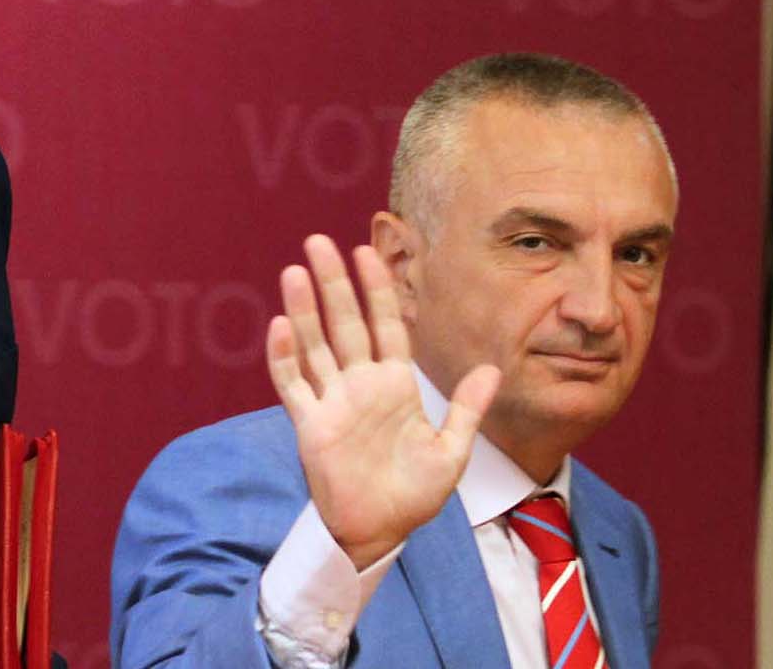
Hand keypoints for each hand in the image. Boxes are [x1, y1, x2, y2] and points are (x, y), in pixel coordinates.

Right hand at [266, 235, 499, 569]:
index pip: (385, 324)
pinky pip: (294, 385)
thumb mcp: (451, 451)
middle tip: (317, 243)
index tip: (366, 251)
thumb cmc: (415, 494)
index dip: (376, 289)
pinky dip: (285, 357)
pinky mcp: (310, 424)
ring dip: (304, 310)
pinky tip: (279, 327)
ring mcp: (332, 401)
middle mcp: (360, 384)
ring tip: (295, 273)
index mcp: (394, 384)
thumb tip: (493, 368)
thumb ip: (467, 409)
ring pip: (315, 345)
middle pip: (344, 323)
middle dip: (333, 283)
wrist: (380, 530)